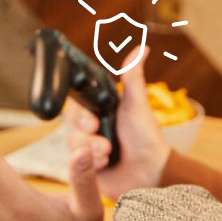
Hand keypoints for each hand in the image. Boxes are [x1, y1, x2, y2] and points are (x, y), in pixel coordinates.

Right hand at [64, 45, 171, 200]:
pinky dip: (91, 165)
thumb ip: (133, 77)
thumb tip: (143, 48)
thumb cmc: (146, 137)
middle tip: (105, 139)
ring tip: (110, 153)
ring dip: (93, 150)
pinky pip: (75, 164)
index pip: (76, 104)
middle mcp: (90, 127)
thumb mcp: (137, 105)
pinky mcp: (84, 167)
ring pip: (73, 145)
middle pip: (71, 126)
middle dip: (88, 135)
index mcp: (100, 109)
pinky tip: (106, 166)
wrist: (150, 173)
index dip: (80, 113)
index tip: (93, 121)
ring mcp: (86, 147)